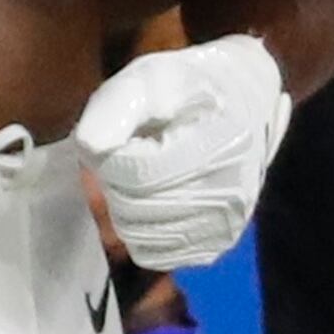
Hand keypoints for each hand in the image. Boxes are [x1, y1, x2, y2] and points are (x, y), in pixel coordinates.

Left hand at [74, 34, 290, 270]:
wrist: (243, 101)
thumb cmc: (187, 86)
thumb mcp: (146, 78)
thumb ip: (114, 108)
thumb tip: (90, 148)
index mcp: (220, 144)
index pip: (137, 175)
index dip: (110, 159)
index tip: (119, 138)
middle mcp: (232, 192)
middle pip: (134, 209)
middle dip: (112, 183)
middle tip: (125, 155)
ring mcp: (228, 223)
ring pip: (140, 238)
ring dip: (122, 208)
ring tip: (137, 175)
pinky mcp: (219, 242)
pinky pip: (157, 256)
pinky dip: (140, 232)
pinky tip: (149, 201)